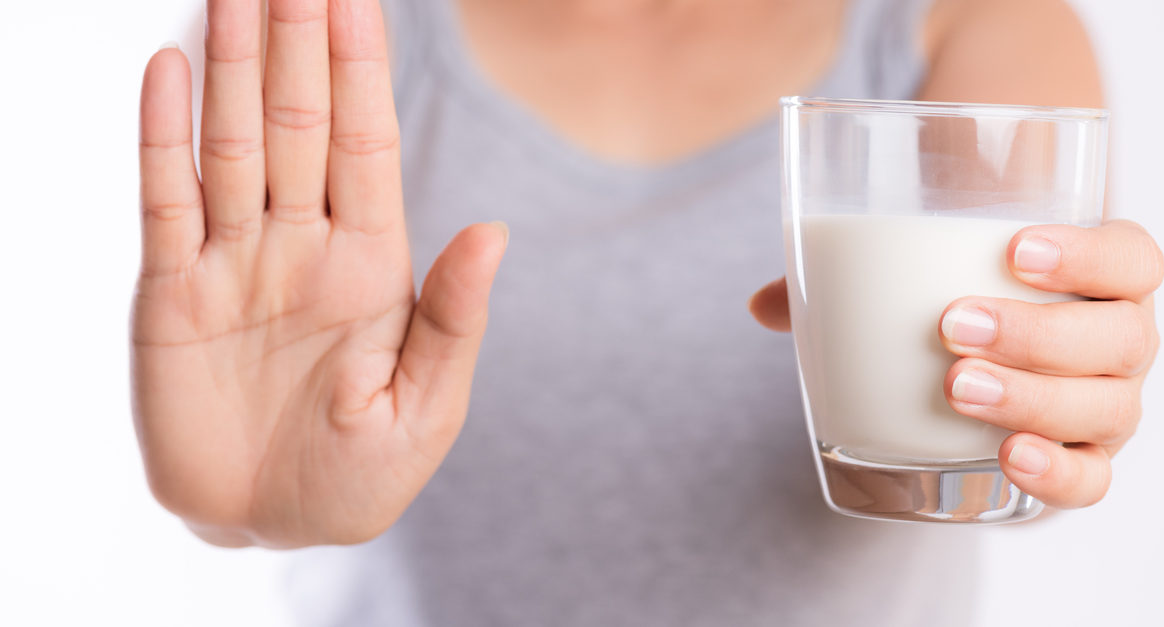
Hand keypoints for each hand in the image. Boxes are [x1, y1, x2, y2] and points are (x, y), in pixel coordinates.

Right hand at [134, 0, 506, 547]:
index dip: (358, 70)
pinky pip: (165, 200)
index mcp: (371, 263)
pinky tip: (168, 71)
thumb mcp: (426, 407)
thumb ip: (453, 318)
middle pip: (297, 125)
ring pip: (233, 144)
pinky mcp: (171, 294)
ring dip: (233, 69)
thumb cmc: (362, 478)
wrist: (274, 526)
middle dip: (296, 45)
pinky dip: (162, 137)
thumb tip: (494, 230)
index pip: (364, 144)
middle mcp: (301, 246)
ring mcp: (234, 263)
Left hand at [749, 220, 1163, 508]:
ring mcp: (1110, 405)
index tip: (1014, 249)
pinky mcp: (1085, 461)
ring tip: (956, 387)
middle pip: (1120, 336)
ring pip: (1107, 407)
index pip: (1131, 258)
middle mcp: (1121, 341)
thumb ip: (851, 282)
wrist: (987, 373)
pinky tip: (1010, 458)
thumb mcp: (919, 279)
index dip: (1089, 252)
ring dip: (1033, 397)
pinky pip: (1092, 479)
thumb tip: (765, 305)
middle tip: (952, 327)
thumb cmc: (960, 301)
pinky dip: (1057, 473)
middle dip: (1036, 333)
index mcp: (1101, 278)